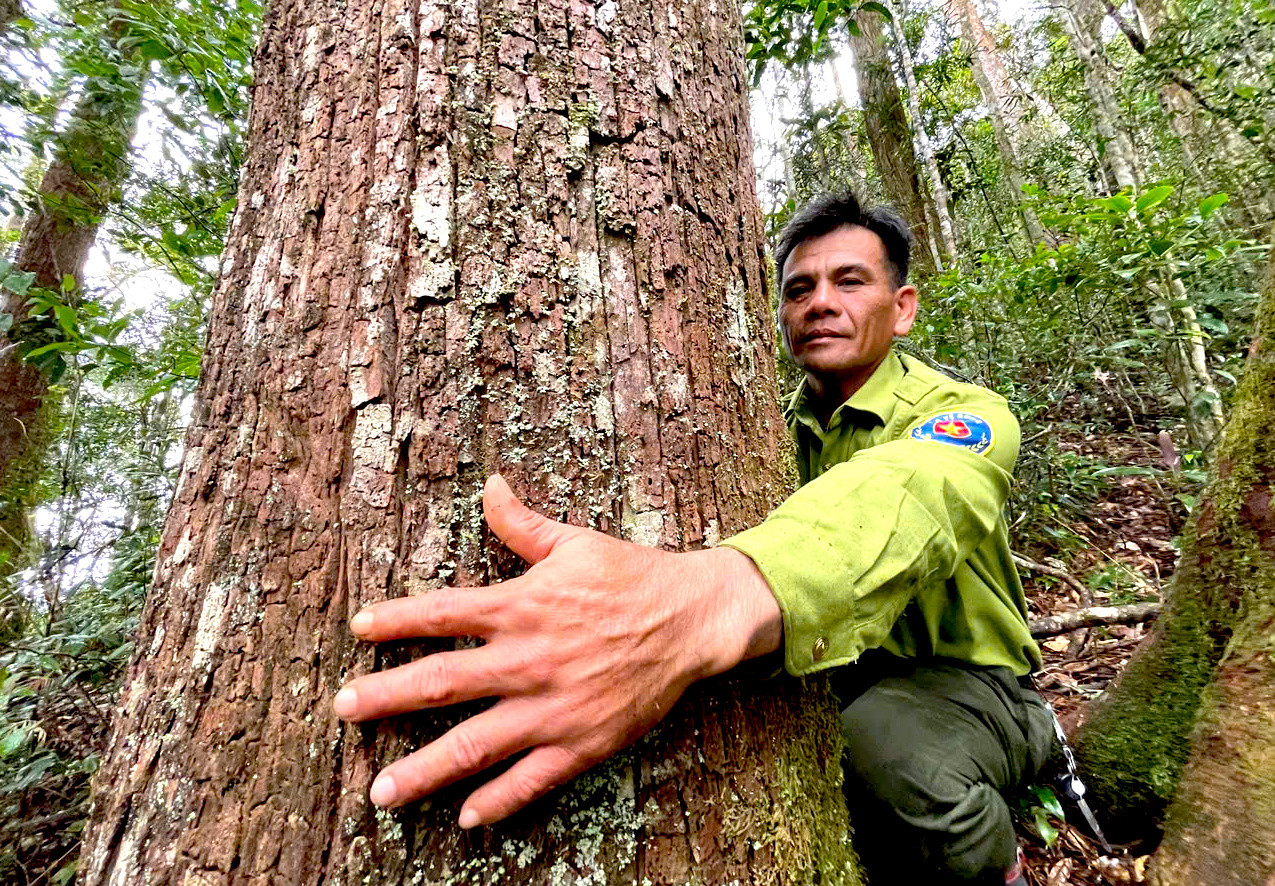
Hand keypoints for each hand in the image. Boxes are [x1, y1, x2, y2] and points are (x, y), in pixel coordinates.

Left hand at [333, 474, 780, 827]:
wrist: (690, 619)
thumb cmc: (630, 576)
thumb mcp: (574, 542)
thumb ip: (522, 523)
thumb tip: (490, 484)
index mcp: (521, 606)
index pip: (442, 614)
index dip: (395, 620)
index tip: (358, 629)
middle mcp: (526, 660)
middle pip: (440, 682)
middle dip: (384, 697)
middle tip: (341, 711)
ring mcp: (552, 707)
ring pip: (474, 744)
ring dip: (423, 769)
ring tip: (382, 792)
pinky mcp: (581, 742)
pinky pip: (531, 779)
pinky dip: (498, 800)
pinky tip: (466, 817)